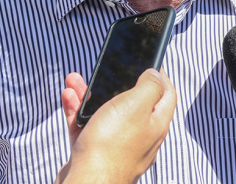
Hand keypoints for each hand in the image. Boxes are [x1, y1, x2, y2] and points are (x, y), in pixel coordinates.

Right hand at [56, 69, 176, 183]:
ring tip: (75, 80)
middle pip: (131, 102)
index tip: (150, 63)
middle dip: (115, 82)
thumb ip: (150, 86)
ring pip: (105, 112)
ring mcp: (117, 145)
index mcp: (155, 124)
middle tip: (105, 70)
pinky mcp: (95, 152)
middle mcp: (139, 135)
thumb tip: (157, 74)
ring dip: (90, 94)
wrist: (87, 183)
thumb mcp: (137, 104)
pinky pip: (87, 126)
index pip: (166, 95)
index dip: (160, 76)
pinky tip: (69, 98)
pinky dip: (78, 111)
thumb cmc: (112, 146)